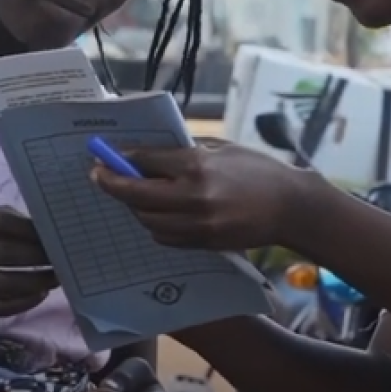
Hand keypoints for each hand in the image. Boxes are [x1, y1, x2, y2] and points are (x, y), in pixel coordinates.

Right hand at [0, 206, 57, 316]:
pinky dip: (22, 303)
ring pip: (3, 284)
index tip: (55, 234)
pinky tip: (40, 295)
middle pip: (4, 254)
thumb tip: (50, 229)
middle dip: (38, 257)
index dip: (31, 230)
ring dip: (35, 282)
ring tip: (57, 278)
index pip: (2, 222)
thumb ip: (12, 220)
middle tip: (63, 258)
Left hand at [93, 143, 312, 250]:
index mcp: (198, 166)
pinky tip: (155, 213)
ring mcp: (198, 225)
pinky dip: (154, 225)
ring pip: (148, 220)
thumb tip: (150, 152)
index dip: (121, 159)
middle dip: (113, 184)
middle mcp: (193, 197)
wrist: (291, 207)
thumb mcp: (222, 148)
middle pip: (137, 194)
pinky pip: (166, 237)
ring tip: (131, 194)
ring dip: (133, 207)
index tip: (104, 156)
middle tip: (99, 176)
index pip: (146, 162)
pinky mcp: (204, 244)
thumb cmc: (258, 169)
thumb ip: (186, 150)